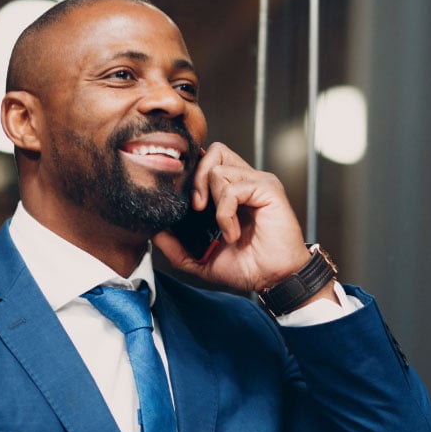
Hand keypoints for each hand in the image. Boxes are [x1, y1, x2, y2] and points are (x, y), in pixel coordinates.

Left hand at [154, 143, 311, 292]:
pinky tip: (233, 233)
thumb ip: (178, 248)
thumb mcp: (203, 260)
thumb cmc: (249, 267)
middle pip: (215, 151)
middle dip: (198, 177)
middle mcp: (246, 181)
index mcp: (233, 191)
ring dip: (214, 203)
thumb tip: (154, 234)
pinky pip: (232, 189)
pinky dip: (226, 214)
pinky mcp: (268, 189)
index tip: (183, 201)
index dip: (193, 174)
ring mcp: (258, 183)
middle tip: (196, 208)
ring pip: (219, 168)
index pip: (209, 162)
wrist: (275, 279)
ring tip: (223, 229)